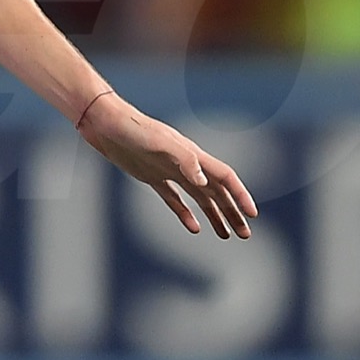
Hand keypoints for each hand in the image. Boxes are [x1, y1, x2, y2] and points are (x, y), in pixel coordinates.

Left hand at [80, 94, 257, 239]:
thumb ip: (184, 159)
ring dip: (216, 215)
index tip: (253, 215)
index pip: (225, 177)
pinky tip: (194, 228)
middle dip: (233, 212)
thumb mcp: (160, 142)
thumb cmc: (134, 129)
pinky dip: (185, 214)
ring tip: (227, 235)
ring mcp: (170, 171)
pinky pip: (174, 200)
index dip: (240, 195)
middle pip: (218, 192)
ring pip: (200, 198)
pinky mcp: (152, 177)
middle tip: (246, 235)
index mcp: (193, 155)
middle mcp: (186, 164)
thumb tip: (204, 182)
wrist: (106, 124)